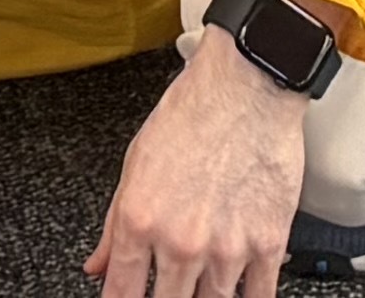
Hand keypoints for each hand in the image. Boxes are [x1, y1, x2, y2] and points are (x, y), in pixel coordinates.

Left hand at [90, 23, 314, 297]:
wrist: (246, 87)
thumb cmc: (191, 114)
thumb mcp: (134, 164)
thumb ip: (113, 225)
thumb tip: (97, 265)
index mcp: (140, 220)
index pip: (121, 293)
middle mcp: (180, 242)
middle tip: (167, 288)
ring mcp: (225, 249)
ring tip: (199, 286)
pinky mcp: (267, 245)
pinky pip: (258, 297)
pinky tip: (238, 294)